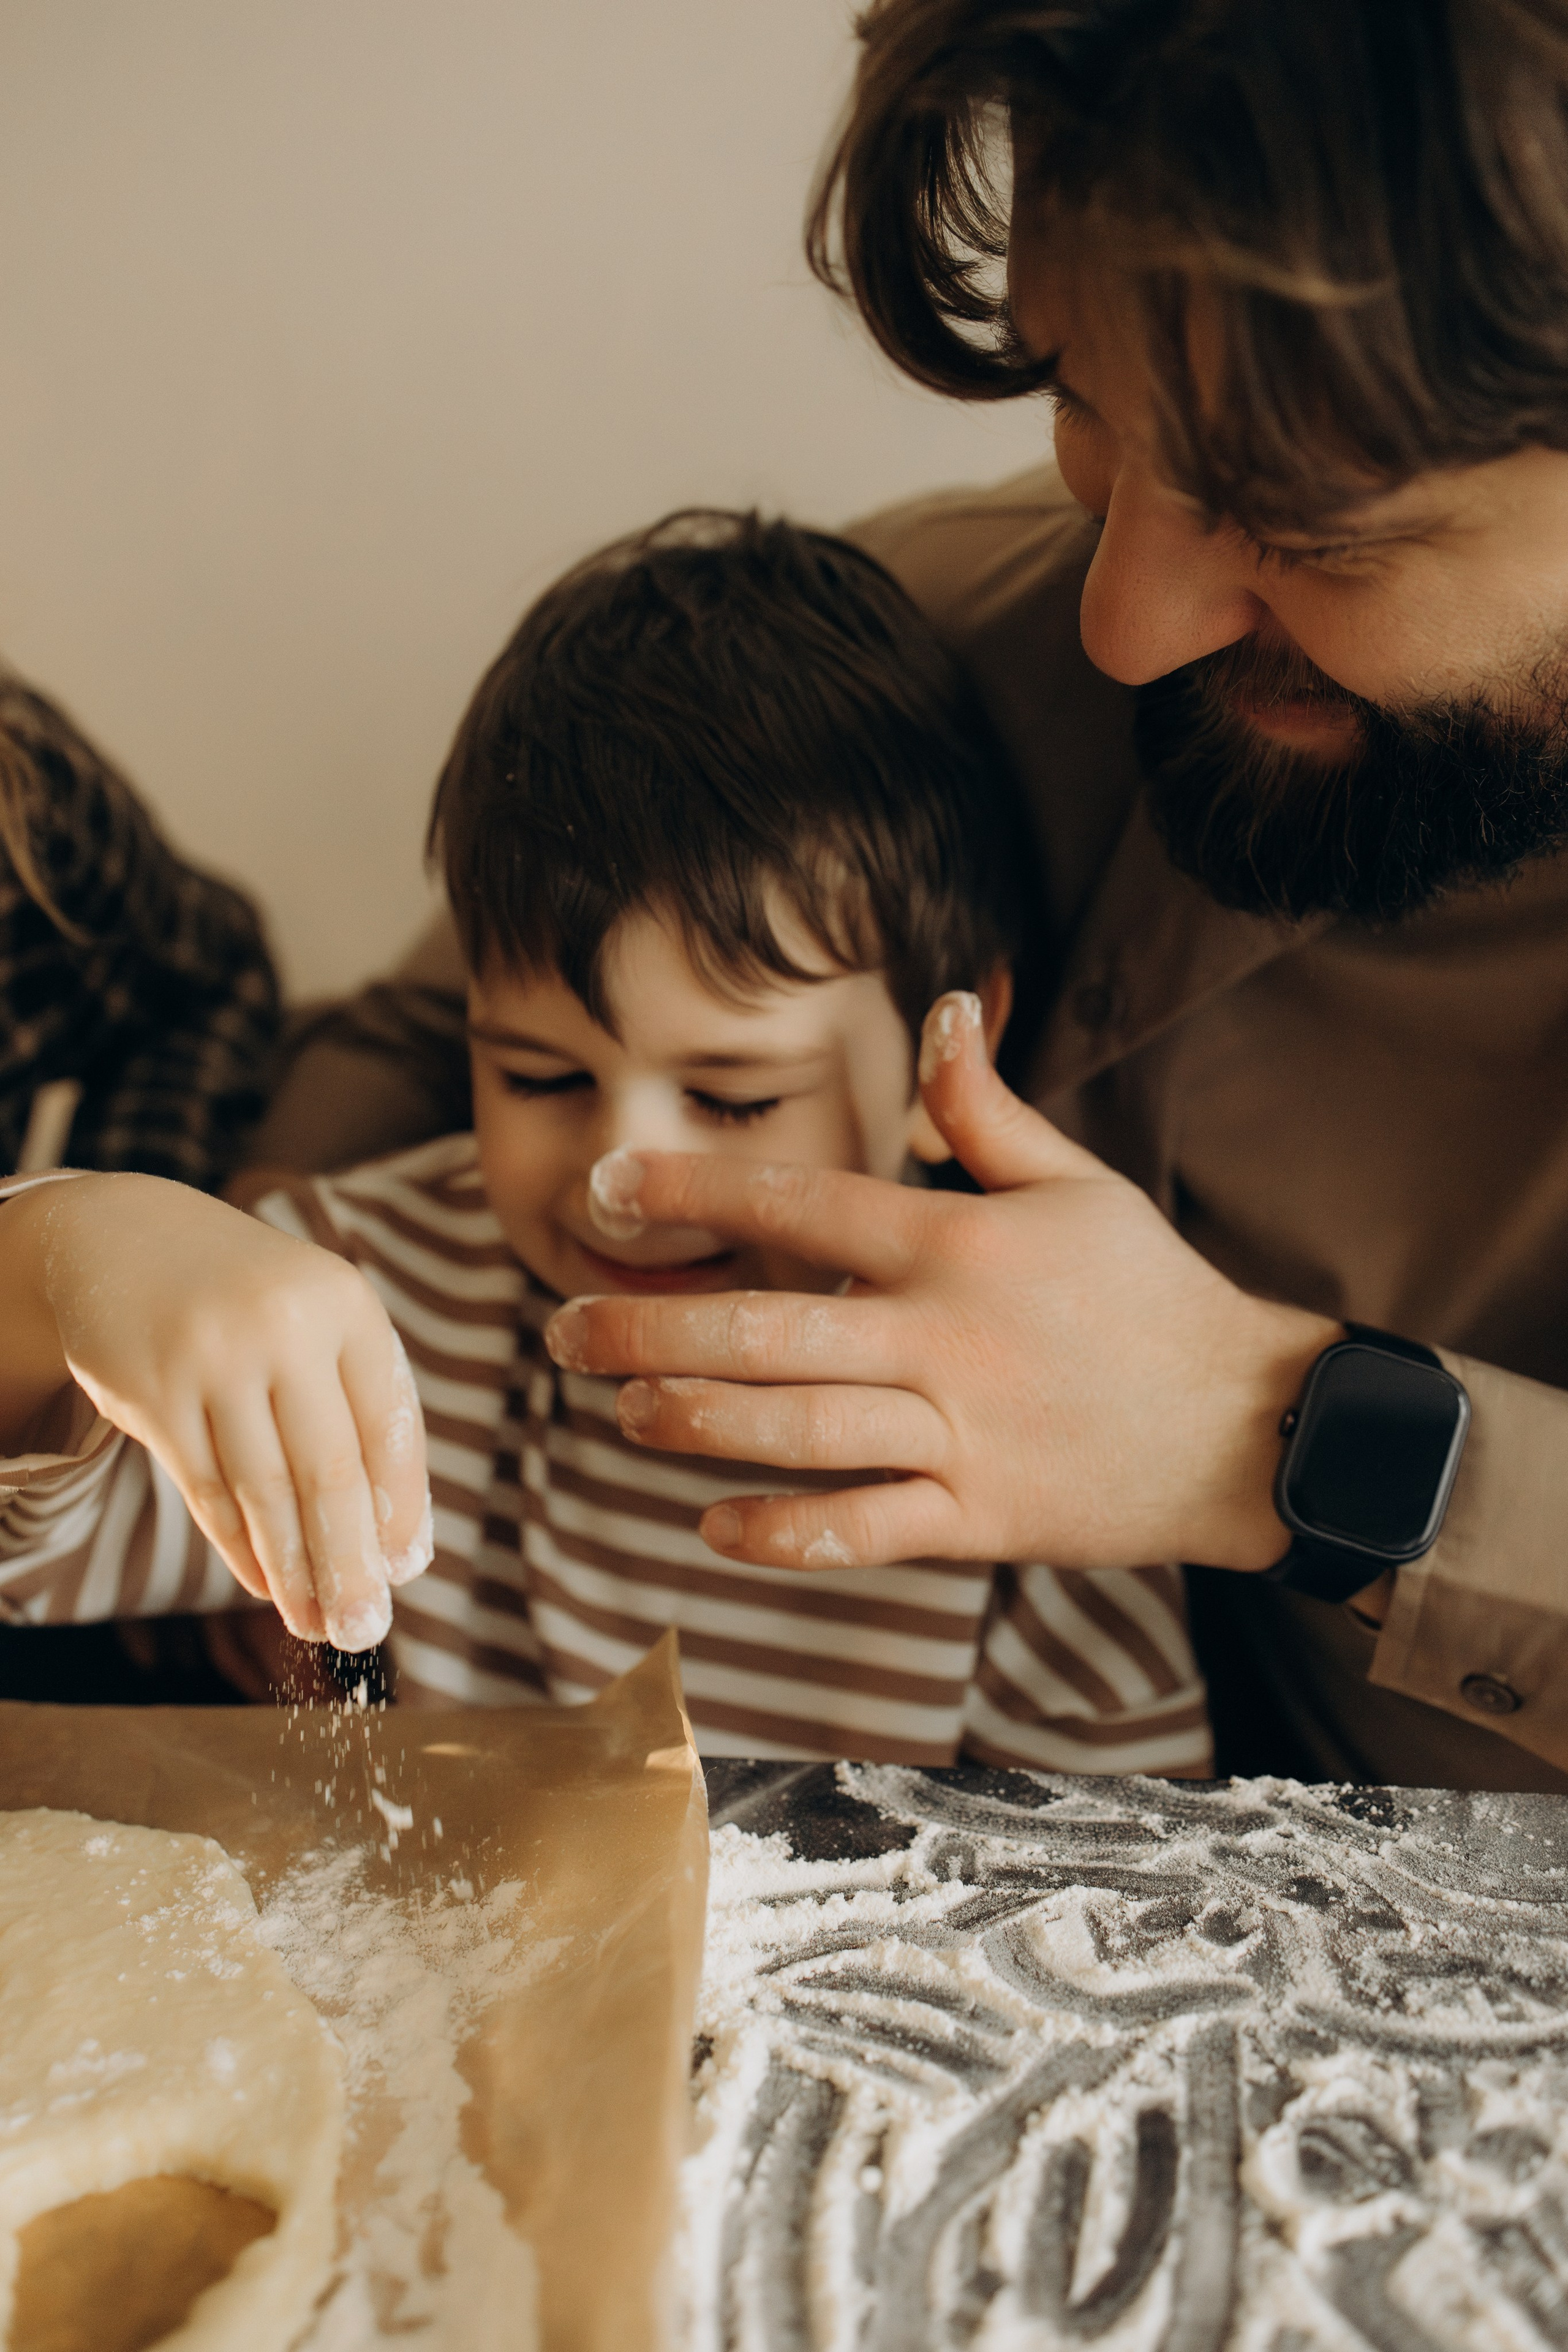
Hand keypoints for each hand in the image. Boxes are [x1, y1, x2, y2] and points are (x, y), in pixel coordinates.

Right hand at [0, 1174, 431, 1648]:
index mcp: (346, 1304)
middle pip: (330, 1472)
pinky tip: (264, 1584)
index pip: (389, 1427)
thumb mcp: (315, 1321)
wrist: (125, 1237)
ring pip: (265, 1492)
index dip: (400, 1509)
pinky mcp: (153, 1390)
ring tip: (318, 1625)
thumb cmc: (248, 1301)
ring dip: (296, 1572)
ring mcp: (214, 1356)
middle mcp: (284, 1324)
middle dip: (351, 1562)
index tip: (406, 1571)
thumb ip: (358, 1409)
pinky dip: (239, 1547)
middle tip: (367, 1629)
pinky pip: (207, 1489)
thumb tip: (399, 1542)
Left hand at [545, 991, 1336, 1573]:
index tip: (608, 1186)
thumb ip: (989, 1106)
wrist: (1248, 1422)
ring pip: (797, 1430)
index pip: (800, 1202)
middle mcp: (945, 1336)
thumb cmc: (1151, 1292)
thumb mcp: (1078, 1182)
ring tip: (619, 1412)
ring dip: (692, 1421)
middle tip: (560, 1334)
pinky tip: (710, 1526)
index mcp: (958, 1242)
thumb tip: (948, 1004)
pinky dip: (783, 1534)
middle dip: (646, 1328)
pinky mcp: (981, 1521)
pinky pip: (864, 1531)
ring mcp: (961, 1435)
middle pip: (765, 1327)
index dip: (693, 1188)